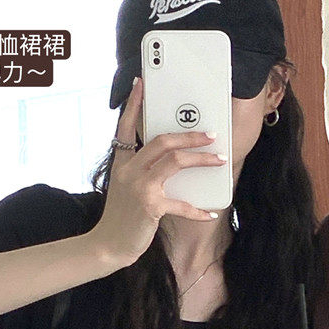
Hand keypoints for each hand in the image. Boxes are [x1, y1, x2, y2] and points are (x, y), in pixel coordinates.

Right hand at [93, 76, 228, 267]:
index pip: (125, 126)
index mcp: (122, 163)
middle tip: (210, 134)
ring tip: (219, 160)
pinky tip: (210, 212)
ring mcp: (140, 187)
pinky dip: (198, 210)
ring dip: (201, 159)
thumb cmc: (121, 217)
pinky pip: (182, 204)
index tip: (140, 83)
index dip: (134, 104)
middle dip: (190, 135)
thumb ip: (143, 172)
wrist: (108, 245)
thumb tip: (173, 161)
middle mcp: (129, 170)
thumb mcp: (126, 188)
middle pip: (162, 140)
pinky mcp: (150, 206)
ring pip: (175, 161)